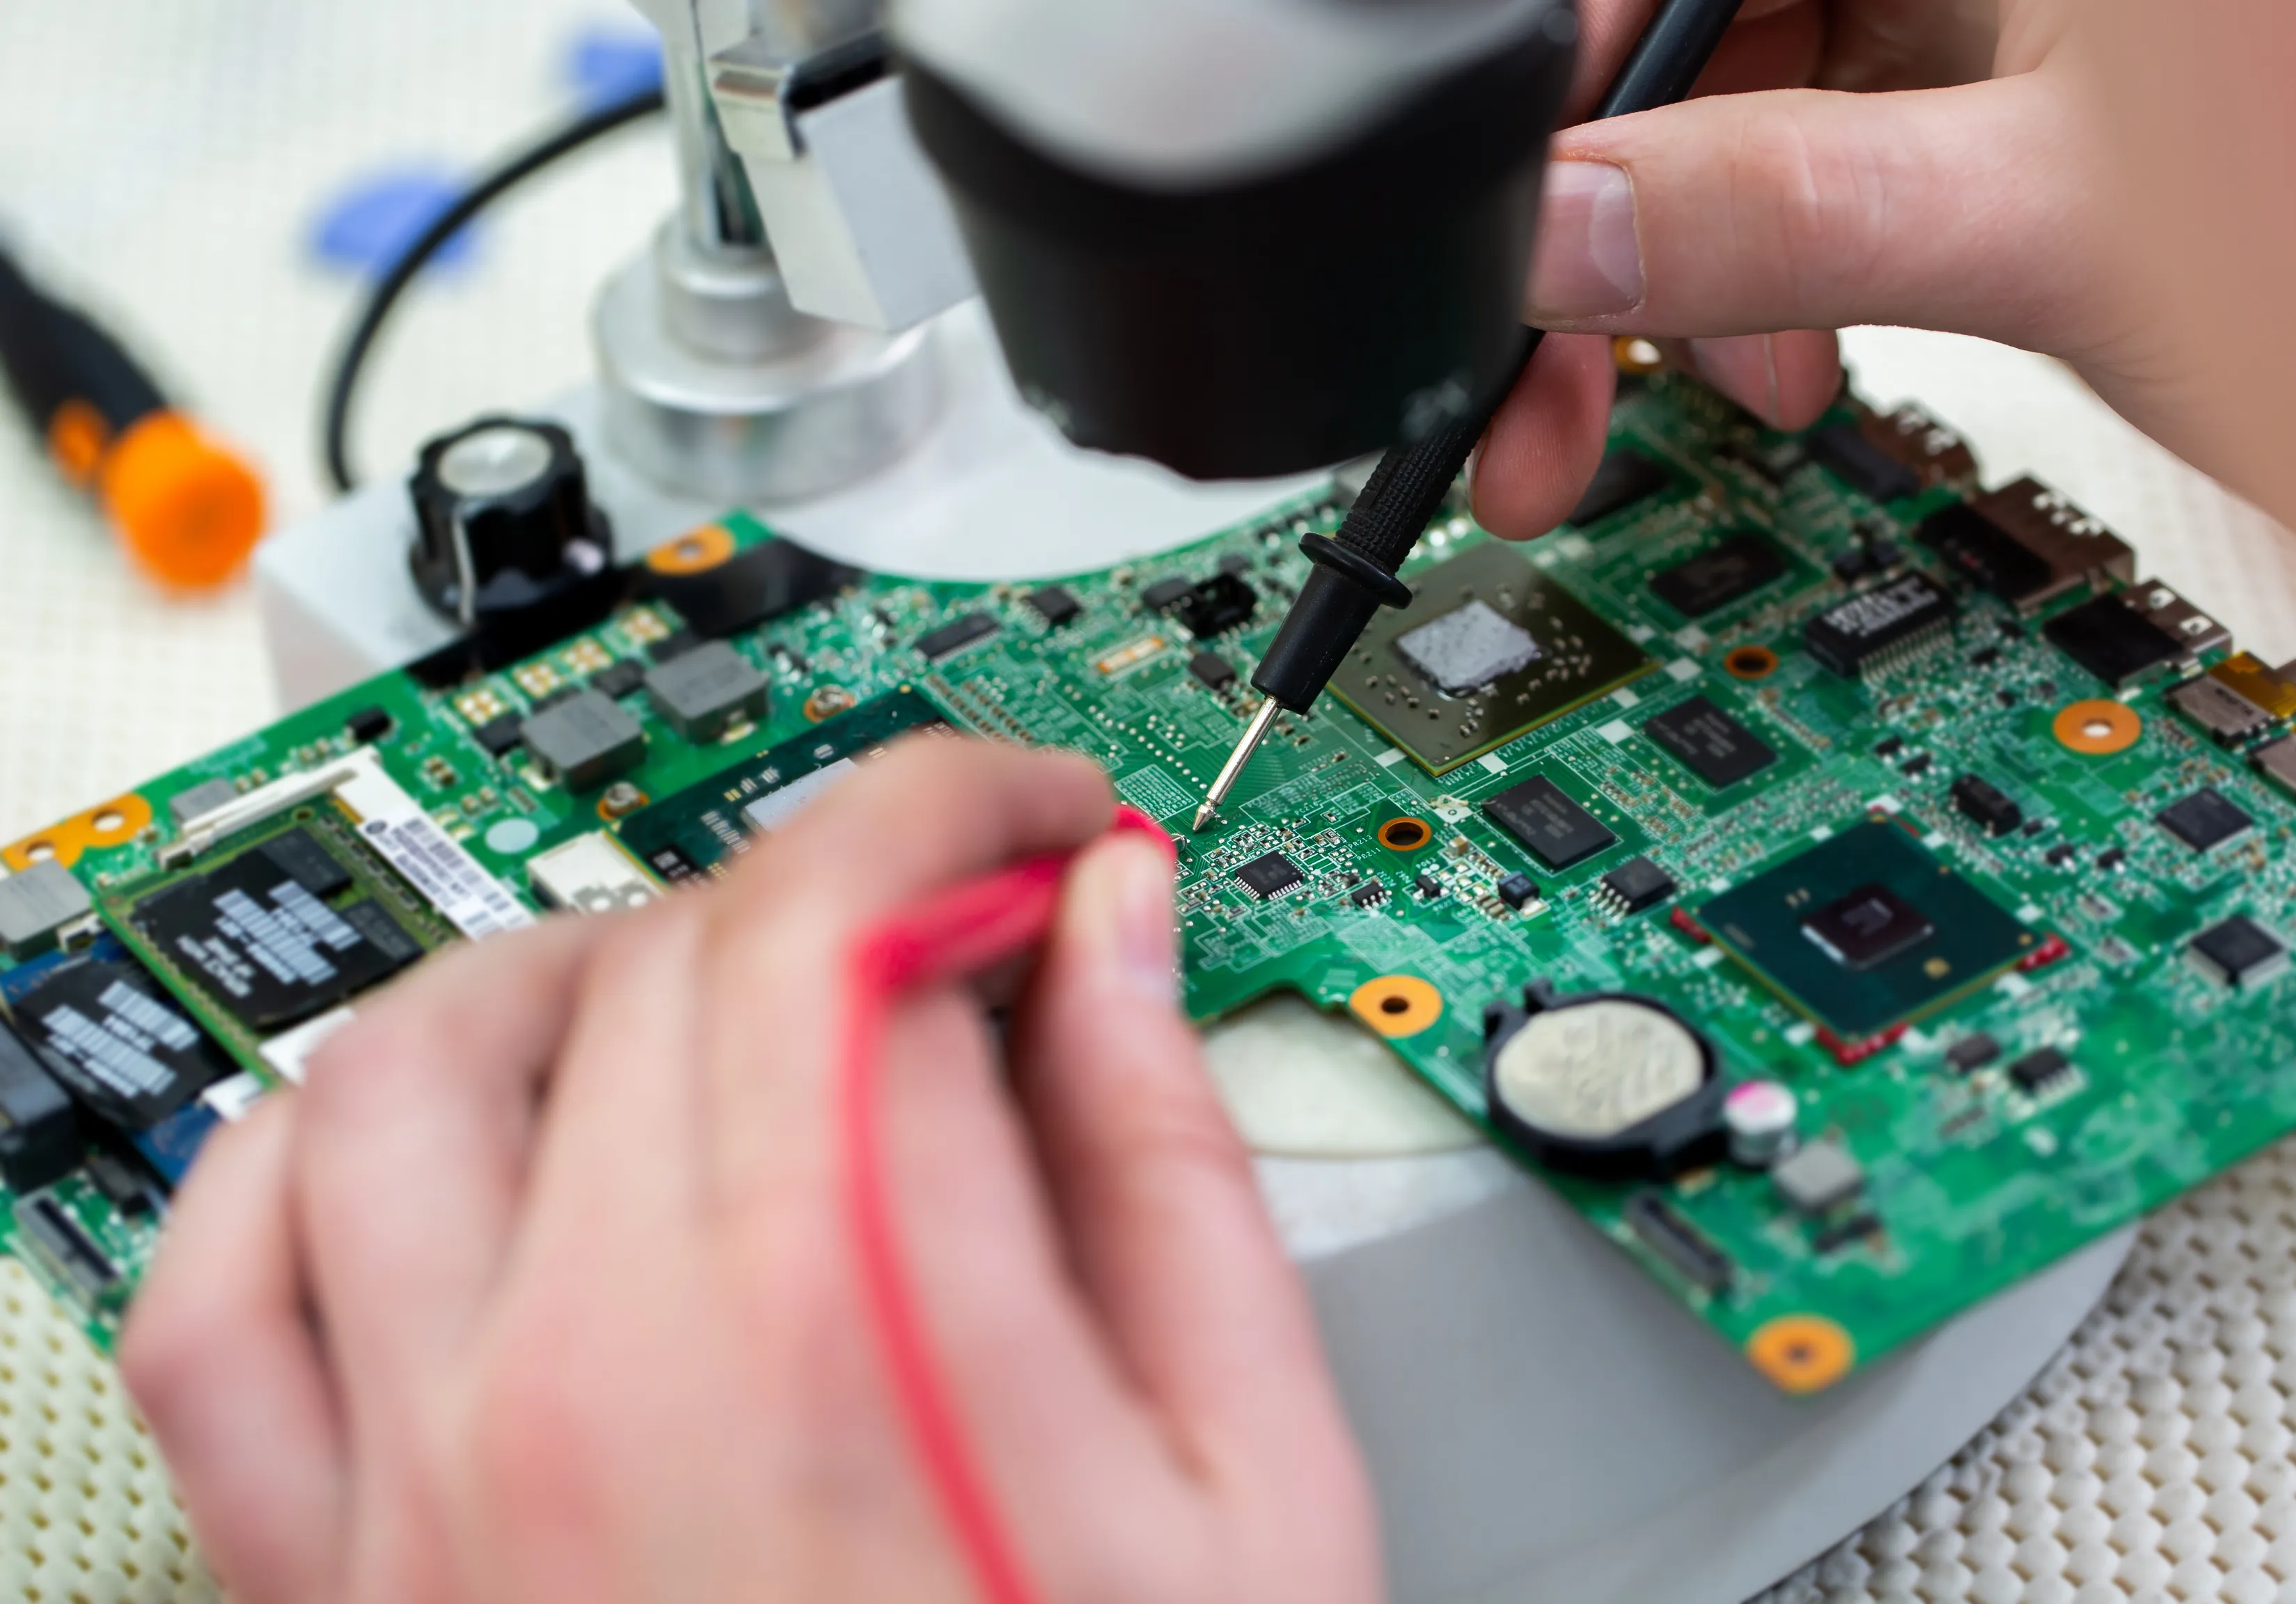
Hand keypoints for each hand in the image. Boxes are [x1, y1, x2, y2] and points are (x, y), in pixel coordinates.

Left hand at [119, 738, 1379, 1603]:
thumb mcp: (1251, 1479)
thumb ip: (1169, 1162)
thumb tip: (1111, 933)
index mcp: (856, 1332)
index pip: (861, 914)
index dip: (966, 820)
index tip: (1029, 836)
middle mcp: (605, 1378)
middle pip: (672, 959)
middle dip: (833, 882)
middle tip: (936, 925)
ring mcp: (441, 1480)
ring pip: (417, 1065)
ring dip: (575, 966)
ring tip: (705, 995)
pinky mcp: (349, 1580)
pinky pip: (219, 1299)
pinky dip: (298, 1164)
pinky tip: (427, 1147)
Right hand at [1474, 0, 2192, 537]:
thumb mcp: (2050, 224)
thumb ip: (1791, 211)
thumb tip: (1564, 238)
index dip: (1571, 92)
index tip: (1512, 241)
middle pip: (1695, 59)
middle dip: (1618, 234)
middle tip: (1544, 399)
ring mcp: (1977, 33)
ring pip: (1749, 128)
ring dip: (1700, 286)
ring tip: (1728, 396)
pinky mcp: (1993, 123)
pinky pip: (1828, 184)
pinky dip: (1784, 289)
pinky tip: (1791, 364)